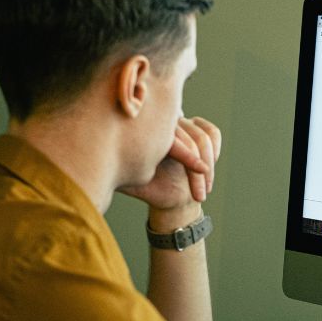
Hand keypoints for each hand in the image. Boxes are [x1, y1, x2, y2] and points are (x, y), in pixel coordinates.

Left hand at [120, 116, 220, 230]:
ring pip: (203, 138)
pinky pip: (213, 133)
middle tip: (200, 196)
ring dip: (208, 166)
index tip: (198, 172)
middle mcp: (165, 124)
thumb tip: (106, 171)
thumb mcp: (130, 183)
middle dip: (198, 170)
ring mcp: (183, 124)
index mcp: (147, 132)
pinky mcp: (199, 127)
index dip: (187, 155)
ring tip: (203, 192)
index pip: (170, 138)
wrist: (170, 195)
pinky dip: (215, 150)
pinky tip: (209, 169)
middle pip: (189, 139)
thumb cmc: (148, 190)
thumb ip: (120, 174)